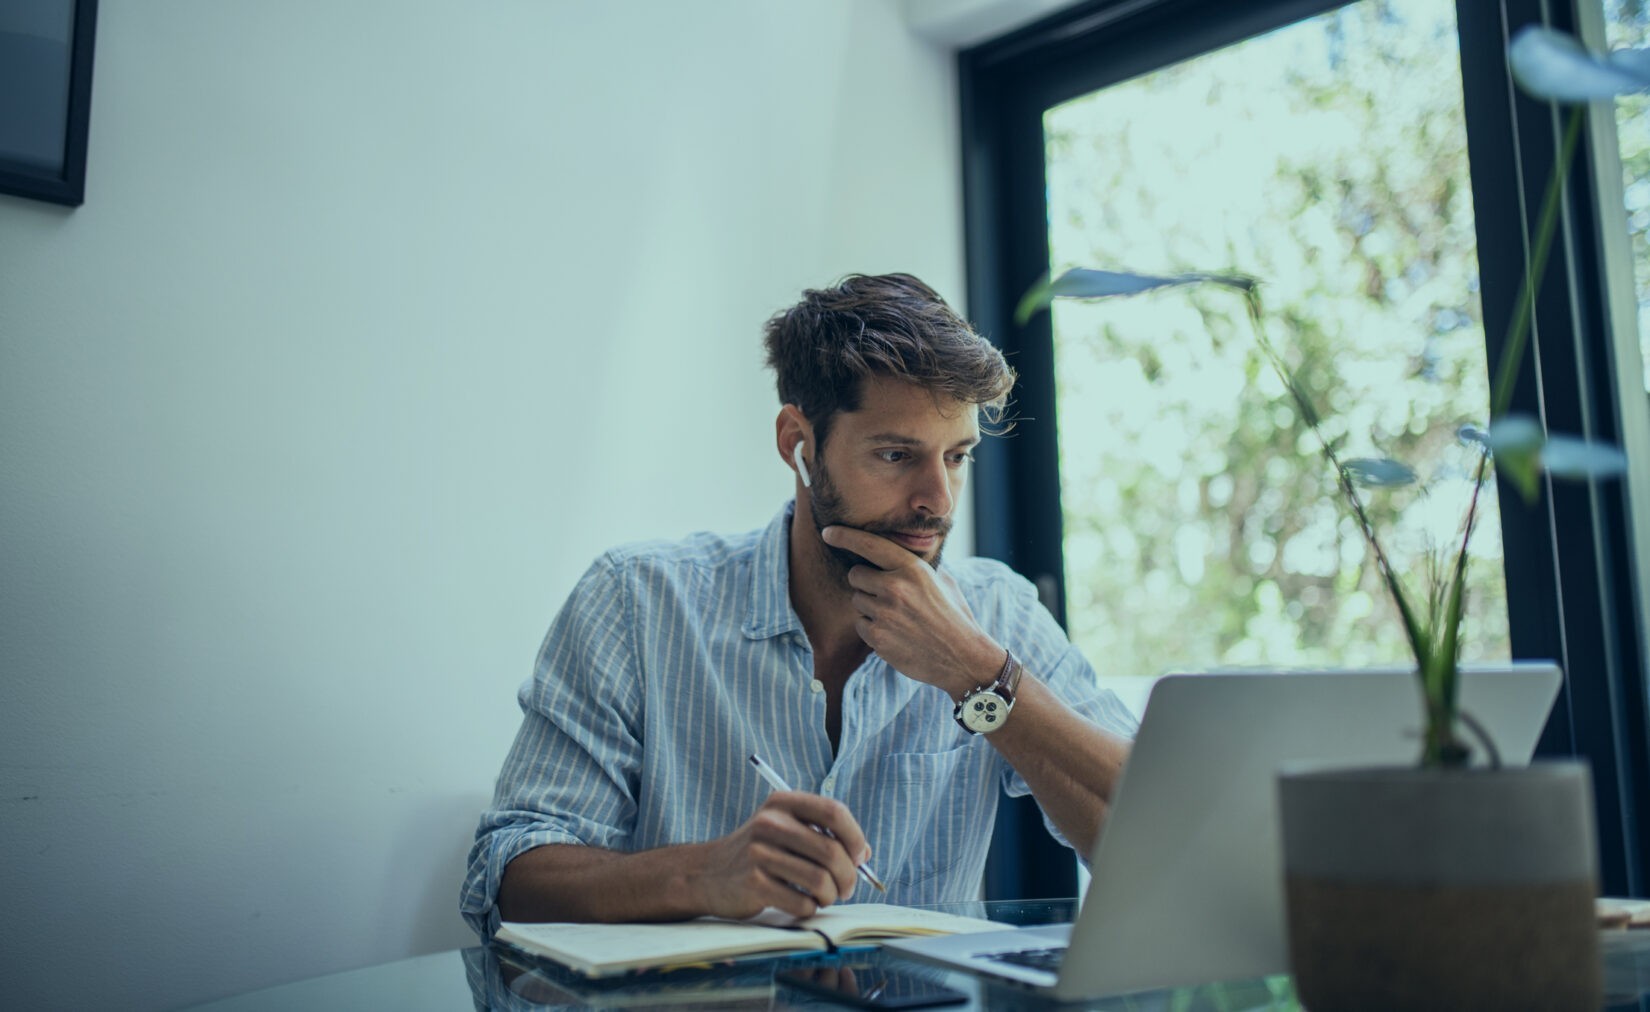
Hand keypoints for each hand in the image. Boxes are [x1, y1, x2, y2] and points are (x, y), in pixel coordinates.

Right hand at [693, 791, 870, 920]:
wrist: (706, 873)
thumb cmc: (758, 852)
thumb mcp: (785, 830)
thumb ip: (823, 835)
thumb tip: (864, 854)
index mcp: (783, 803)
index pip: (834, 811)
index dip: (855, 836)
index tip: (858, 856)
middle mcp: (770, 823)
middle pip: (831, 851)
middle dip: (848, 876)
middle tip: (847, 888)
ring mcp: (759, 853)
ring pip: (820, 880)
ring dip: (831, 895)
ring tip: (825, 897)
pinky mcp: (753, 884)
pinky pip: (802, 903)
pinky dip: (810, 908)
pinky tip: (801, 904)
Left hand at [822, 525, 1003, 697]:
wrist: (962, 657)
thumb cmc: (953, 616)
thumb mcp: (943, 581)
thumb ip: (918, 566)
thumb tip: (900, 552)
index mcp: (912, 568)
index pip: (869, 544)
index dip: (845, 536)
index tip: (828, 532)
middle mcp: (895, 587)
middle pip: (855, 575)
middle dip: (865, 582)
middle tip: (886, 594)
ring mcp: (884, 614)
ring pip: (857, 601)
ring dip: (870, 607)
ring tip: (897, 617)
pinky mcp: (877, 637)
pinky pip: (860, 624)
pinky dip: (872, 628)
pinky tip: (895, 633)